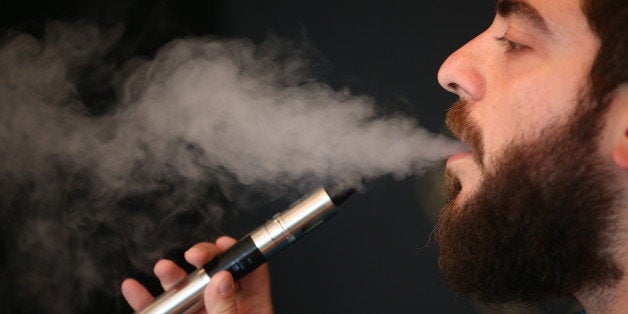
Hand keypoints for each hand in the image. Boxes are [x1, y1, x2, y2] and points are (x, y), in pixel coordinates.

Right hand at [121, 236, 273, 313]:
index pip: (250, 270)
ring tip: (163, 268)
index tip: (222, 245)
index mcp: (252, 307)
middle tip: (194, 255)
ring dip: (170, 275)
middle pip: (213, 273)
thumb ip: (229, 307)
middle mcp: (225, 307)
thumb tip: (221, 279)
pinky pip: (161, 309)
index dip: (237, 252)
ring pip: (184, 289)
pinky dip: (144, 300)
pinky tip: (134, 289)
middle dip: (200, 258)